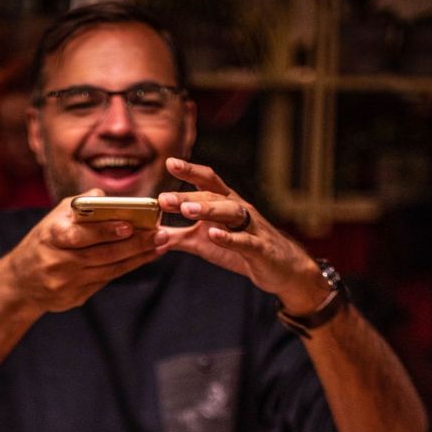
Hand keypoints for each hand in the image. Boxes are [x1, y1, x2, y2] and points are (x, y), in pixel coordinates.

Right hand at [2, 191, 167, 314]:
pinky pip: (106, 281)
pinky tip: (145, 257)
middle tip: (160, 234)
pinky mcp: (75, 298)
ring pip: (109, 270)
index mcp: (51, 237)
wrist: (20, 283)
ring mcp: (67, 283)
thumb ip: (79, 207)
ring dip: (138, 257)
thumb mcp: (52, 220)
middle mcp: (59, 262)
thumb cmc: (44, 242)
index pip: (81, 235)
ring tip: (160, 245)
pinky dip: (127, 268)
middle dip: (134, 244)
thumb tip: (105, 197)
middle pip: (102, 254)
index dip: (105, 231)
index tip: (130, 225)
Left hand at [158, 159, 325, 312]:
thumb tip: (149, 232)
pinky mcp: (260, 249)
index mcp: (225, 204)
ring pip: (230, 212)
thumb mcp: (203, 243)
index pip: (207, 181)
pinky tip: (214, 235)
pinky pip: (244, 241)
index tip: (169, 162)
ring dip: (208, 209)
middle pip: (213, 196)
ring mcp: (251, 228)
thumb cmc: (242, 250)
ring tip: (187, 209)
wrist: (282, 269)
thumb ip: (177, 236)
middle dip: (188, 195)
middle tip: (164, 198)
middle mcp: (239, 209)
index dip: (190, 170)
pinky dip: (229, 237)